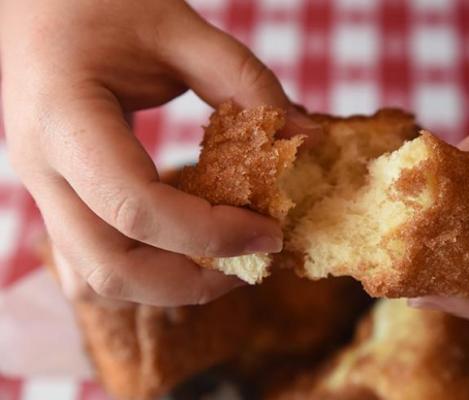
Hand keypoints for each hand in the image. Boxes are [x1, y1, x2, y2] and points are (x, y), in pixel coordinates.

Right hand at [1, 0, 320, 305]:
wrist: (39, 2)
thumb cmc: (103, 4)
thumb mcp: (178, 29)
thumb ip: (244, 81)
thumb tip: (306, 136)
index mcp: (67, 121)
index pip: (138, 208)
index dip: (212, 234)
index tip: (269, 232)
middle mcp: (42, 168)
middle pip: (110, 269)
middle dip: (190, 282)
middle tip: (250, 264)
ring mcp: (42, 188)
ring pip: (95, 278)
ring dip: (164, 285)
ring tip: (221, 262)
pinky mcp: (57, 196)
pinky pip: (90, 262)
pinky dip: (142, 271)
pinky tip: (182, 247)